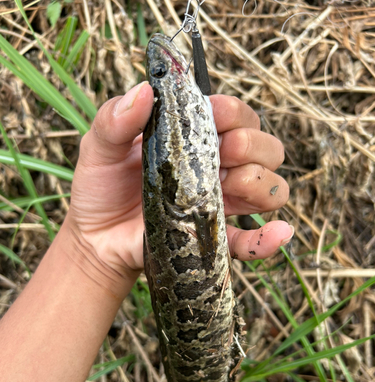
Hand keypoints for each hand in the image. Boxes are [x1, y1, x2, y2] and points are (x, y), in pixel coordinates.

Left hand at [68, 82, 291, 286]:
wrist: (94, 238)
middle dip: (252, 145)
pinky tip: (278, 233)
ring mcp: (219, 203)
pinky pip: (252, 242)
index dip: (234, 112)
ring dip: (261, 182)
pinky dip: (269, 239)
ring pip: (270, 187)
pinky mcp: (214, 239)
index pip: (236, 116)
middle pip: (264, 148)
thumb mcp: (98, 148)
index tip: (215, 115)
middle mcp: (216, 167)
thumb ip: (115, 120)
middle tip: (222, 152)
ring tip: (230, 184)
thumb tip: (144, 91)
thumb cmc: (100, 188)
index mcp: (194, 139)